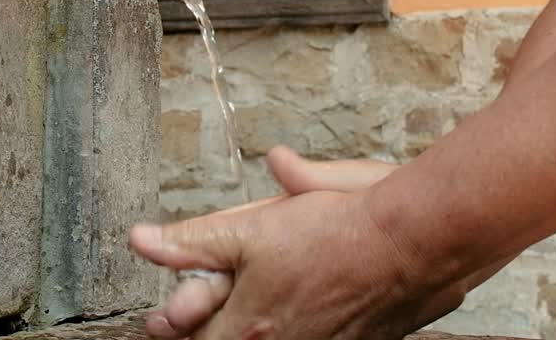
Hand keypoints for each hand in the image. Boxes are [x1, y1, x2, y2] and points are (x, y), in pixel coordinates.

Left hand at [135, 147, 509, 338]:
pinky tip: (297, 310)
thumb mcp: (249, 227)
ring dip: (250, 328)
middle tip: (184, 314)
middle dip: (207, 329)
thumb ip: (191, 241)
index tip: (161, 318)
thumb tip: (140, 239)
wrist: (416, 240)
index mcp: (252, 326)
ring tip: (244, 312)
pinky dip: (293, 328)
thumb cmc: (338, 228)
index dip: (173, 325)